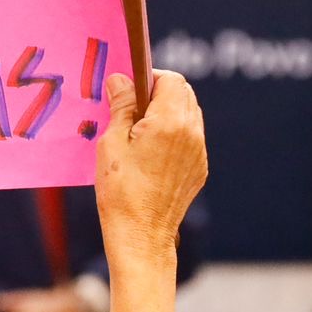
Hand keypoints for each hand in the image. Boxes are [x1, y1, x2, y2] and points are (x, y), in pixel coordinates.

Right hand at [95, 71, 207, 260]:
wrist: (141, 233)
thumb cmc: (121, 189)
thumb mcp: (112, 142)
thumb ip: (121, 106)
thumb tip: (121, 79)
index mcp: (169, 121)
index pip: (171, 79)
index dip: (149, 77)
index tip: (130, 89)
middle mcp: (191, 133)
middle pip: (184, 93)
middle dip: (159, 92)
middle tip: (132, 108)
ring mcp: (199, 152)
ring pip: (190, 114)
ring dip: (168, 112)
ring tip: (141, 130)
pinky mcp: (199, 168)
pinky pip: (191, 137)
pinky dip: (175, 133)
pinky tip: (152, 151)